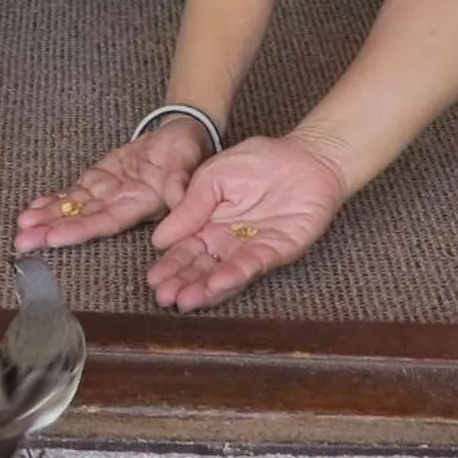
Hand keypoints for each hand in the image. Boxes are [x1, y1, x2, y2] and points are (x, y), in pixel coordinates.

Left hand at [14, 120, 206, 250]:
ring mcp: (107, 194)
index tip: (55, 237)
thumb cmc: (186, 153)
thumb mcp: (187, 165)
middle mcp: (119, 205)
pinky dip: (53, 200)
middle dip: (52, 231)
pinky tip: (32, 209)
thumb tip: (179, 200)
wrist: (178, 140)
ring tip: (21, 227)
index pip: (106, 222)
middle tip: (24, 242)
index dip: (81, 230)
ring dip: (47, 218)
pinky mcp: (100, 180)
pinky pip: (74, 194)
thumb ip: (180, 184)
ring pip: (73, 209)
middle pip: (82, 220)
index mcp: (141, 206)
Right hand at [146, 133, 350, 310]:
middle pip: (202, 267)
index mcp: (210, 224)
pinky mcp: (278, 250)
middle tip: (164, 298)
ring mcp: (253, 249)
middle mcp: (229, 242)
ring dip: (204, 289)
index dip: (170, 265)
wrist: (304, 157)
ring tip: (185, 301)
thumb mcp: (213, 177)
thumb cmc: (258, 160)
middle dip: (182, 283)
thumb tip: (160, 237)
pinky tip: (216, 284)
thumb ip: (190, 205)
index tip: (153, 280)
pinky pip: (253, 265)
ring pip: (224, 273)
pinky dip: (234, 275)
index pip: (186, 249)